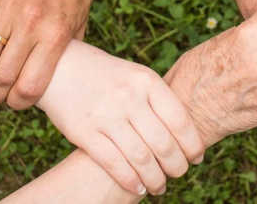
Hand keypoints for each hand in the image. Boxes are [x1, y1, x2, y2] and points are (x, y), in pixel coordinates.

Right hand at [37, 41, 204, 196]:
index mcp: (146, 80)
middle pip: (163, 144)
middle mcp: (128, 96)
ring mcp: (105, 114)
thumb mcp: (136, 75)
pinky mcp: (83, 132)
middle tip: (179, 174)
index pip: (180, 120)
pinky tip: (138, 188)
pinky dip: (130, 181)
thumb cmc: (106, 75)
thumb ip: (157, 100)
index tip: (196, 157)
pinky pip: (114, 164)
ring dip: (156, 179)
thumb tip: (186, 135)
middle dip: (177, 166)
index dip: (192, 144)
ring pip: (141, 159)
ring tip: (160, 186)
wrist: (60, 66)